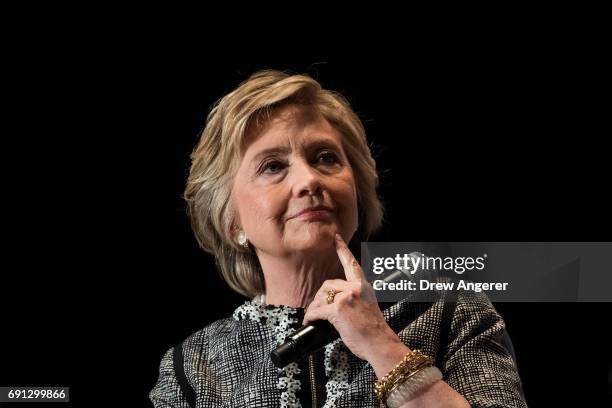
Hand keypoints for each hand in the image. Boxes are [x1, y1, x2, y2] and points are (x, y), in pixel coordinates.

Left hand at [302, 233, 408, 365]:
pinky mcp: (338, 309)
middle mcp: (355, 288)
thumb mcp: (368, 306)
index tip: (336, 238)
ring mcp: (347, 298)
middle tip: (319, 310)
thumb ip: (355, 298)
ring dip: (315, 307)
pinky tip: (311, 321)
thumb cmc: (374, 330)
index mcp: (364, 286)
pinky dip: (311, 316)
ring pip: (321, 296)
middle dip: (320, 297)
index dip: (342, 249)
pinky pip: (317, 310)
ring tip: (316, 318)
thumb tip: (336, 302)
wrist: (380, 344)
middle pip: (328, 285)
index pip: (351, 264)